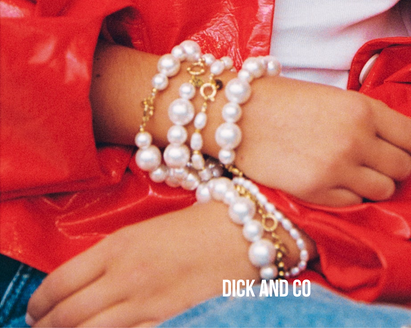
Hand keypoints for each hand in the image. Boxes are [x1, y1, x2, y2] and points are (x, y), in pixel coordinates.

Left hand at [27, 202, 282, 326]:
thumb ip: (114, 255)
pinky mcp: (168, 322)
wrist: (243, 231)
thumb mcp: (148, 230)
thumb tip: (85, 283)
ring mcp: (145, 304)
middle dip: (46, 327)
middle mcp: (124, 277)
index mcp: (118, 246)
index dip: (39, 303)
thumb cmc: (197, 224)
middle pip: (66, 315)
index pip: (59, 283)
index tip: (37, 311)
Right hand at [227, 76, 410, 206]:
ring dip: (373, 184)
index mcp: (364, 109)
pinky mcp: (318, 193)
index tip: (408, 151)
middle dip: (395, 168)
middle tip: (376, 163)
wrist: (238, 114)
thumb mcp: (334, 98)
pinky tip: (331, 182)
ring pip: (385, 191)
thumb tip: (394, 141)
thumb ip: (366, 118)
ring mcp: (338, 169)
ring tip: (353, 174)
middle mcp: (357, 139)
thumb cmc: (283, 99)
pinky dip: (349, 196)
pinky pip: (355, 204)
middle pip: (404, 169)